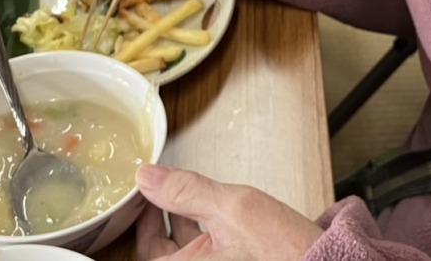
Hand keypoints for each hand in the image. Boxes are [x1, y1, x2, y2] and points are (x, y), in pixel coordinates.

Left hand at [135, 165, 323, 260]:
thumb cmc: (285, 252)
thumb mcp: (232, 209)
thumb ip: (187, 191)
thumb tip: (149, 177)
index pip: (146, 246)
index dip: (145, 213)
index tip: (149, 189)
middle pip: (164, 250)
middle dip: (166, 215)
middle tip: (167, 188)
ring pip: (187, 250)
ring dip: (186, 222)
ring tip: (192, 195)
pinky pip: (209, 254)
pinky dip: (207, 233)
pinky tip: (216, 214)